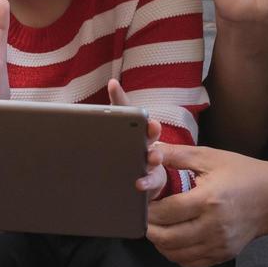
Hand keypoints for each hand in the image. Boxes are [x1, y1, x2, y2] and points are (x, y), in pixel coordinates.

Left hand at [108, 78, 165, 195]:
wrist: (136, 177)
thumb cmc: (125, 150)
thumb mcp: (116, 130)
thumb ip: (112, 111)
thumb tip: (112, 83)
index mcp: (134, 127)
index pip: (130, 111)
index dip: (122, 98)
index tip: (114, 87)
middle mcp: (146, 141)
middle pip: (151, 132)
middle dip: (152, 128)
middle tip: (152, 126)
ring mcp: (151, 161)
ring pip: (156, 156)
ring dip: (154, 156)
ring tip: (151, 157)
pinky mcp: (153, 180)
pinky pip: (151, 181)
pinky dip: (145, 182)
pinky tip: (138, 183)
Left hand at [146, 143, 267, 266]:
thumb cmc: (243, 173)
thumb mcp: (211, 157)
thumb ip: (177, 155)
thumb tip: (149, 151)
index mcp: (209, 200)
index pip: (166, 212)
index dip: (147, 209)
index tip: (139, 201)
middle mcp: (213, 227)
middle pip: (167, 238)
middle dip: (149, 228)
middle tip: (142, 216)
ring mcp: (219, 245)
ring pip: (176, 254)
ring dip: (160, 243)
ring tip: (156, 226)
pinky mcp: (223, 255)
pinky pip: (190, 263)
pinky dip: (175, 254)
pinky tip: (173, 239)